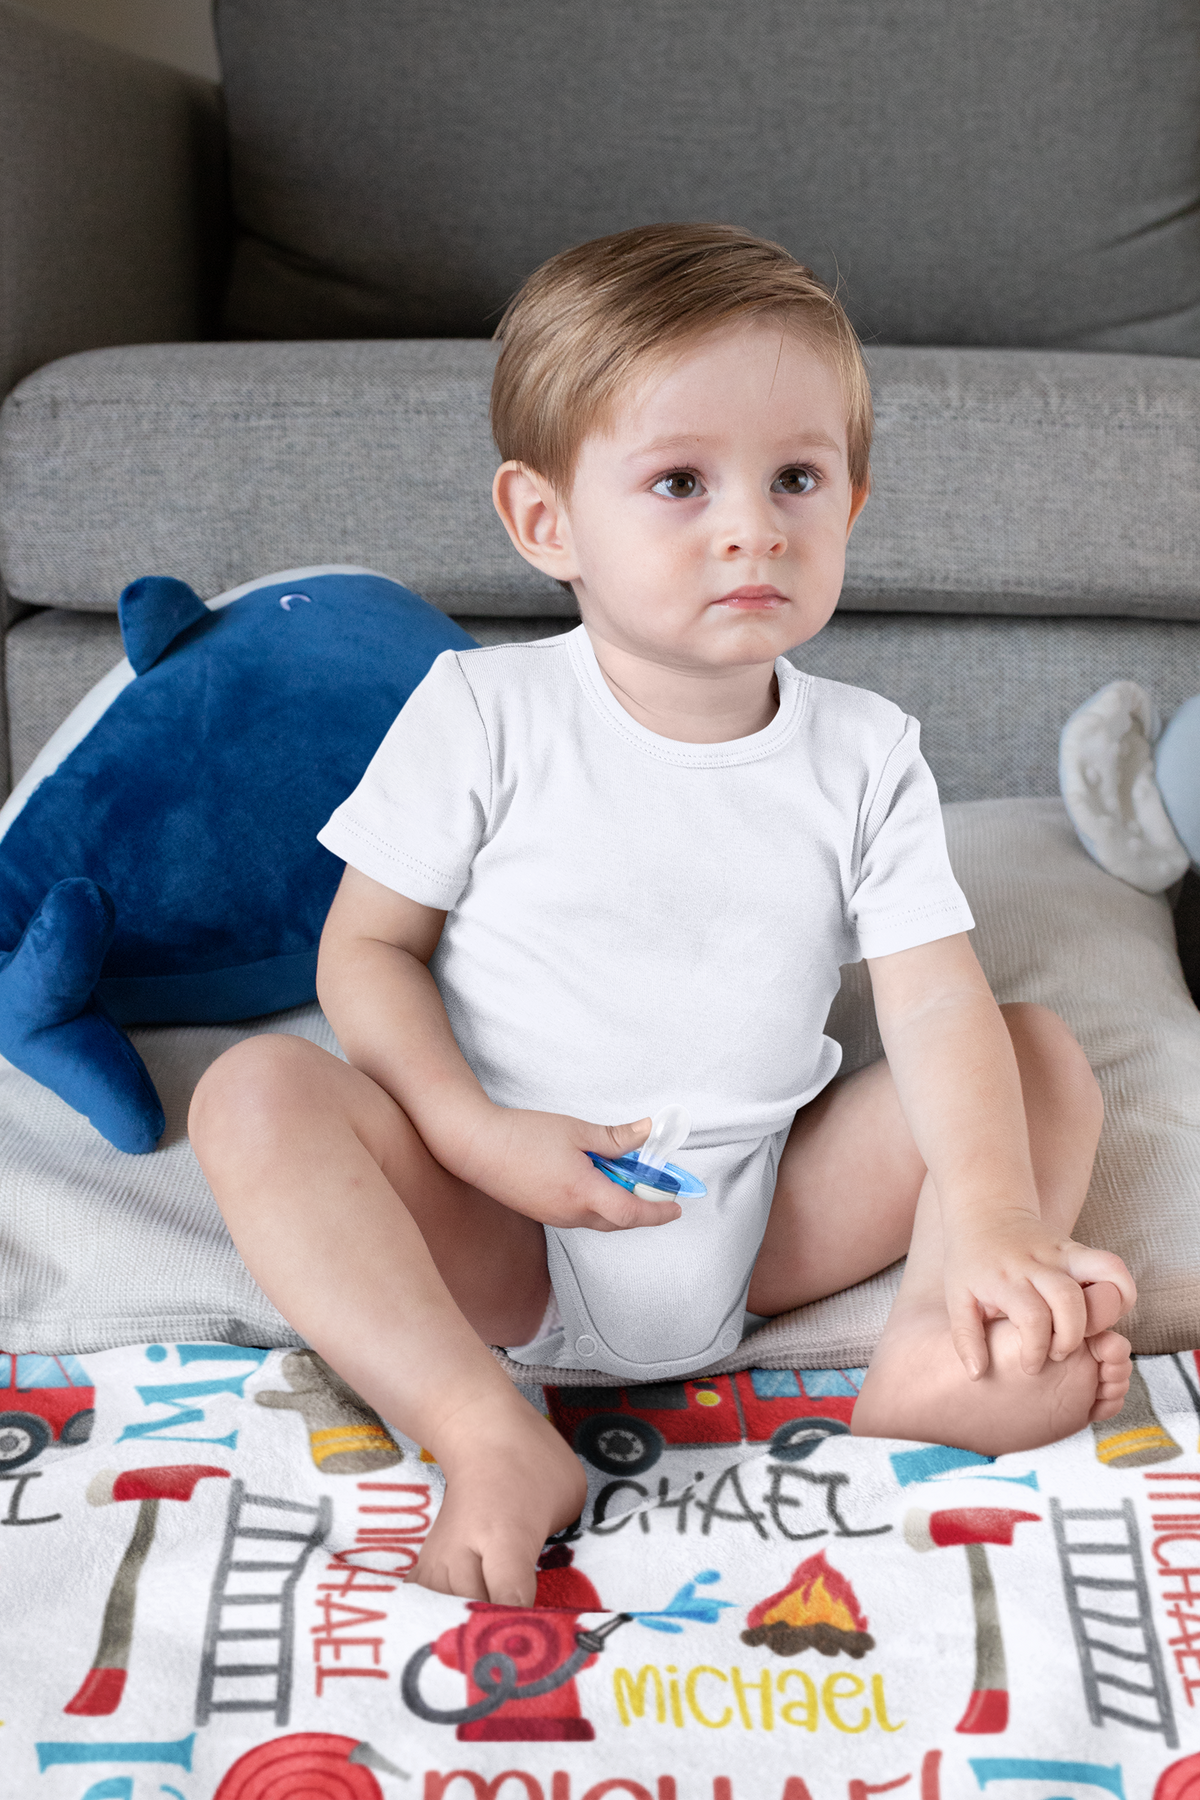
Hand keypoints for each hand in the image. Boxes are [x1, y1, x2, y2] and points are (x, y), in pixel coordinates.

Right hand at [452, 1106, 680, 1231]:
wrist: (475, 1146)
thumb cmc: (523, 1135)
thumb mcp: (576, 1130)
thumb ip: (615, 1138)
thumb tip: (647, 1133)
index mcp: (583, 1192)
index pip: (632, 1212)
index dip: (658, 1211)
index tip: (676, 1206)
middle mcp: (570, 1213)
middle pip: (619, 1221)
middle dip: (643, 1209)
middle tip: (658, 1189)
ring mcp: (554, 1217)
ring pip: (599, 1220)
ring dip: (618, 1205)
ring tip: (624, 1177)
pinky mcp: (542, 1213)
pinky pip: (580, 1216)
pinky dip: (597, 1204)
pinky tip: (595, 1180)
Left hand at [943, 1209, 1135, 1377]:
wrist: (987, 1211)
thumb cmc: (971, 1262)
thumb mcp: (957, 1298)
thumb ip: (965, 1338)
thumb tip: (978, 1374)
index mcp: (1005, 1278)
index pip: (1033, 1317)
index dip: (1037, 1349)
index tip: (1030, 1365)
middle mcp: (1036, 1263)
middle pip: (1070, 1299)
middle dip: (1070, 1337)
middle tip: (1057, 1352)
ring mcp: (1061, 1252)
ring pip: (1101, 1275)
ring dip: (1105, 1313)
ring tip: (1088, 1333)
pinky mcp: (1077, 1248)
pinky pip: (1112, 1265)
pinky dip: (1122, 1291)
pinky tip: (1106, 1312)